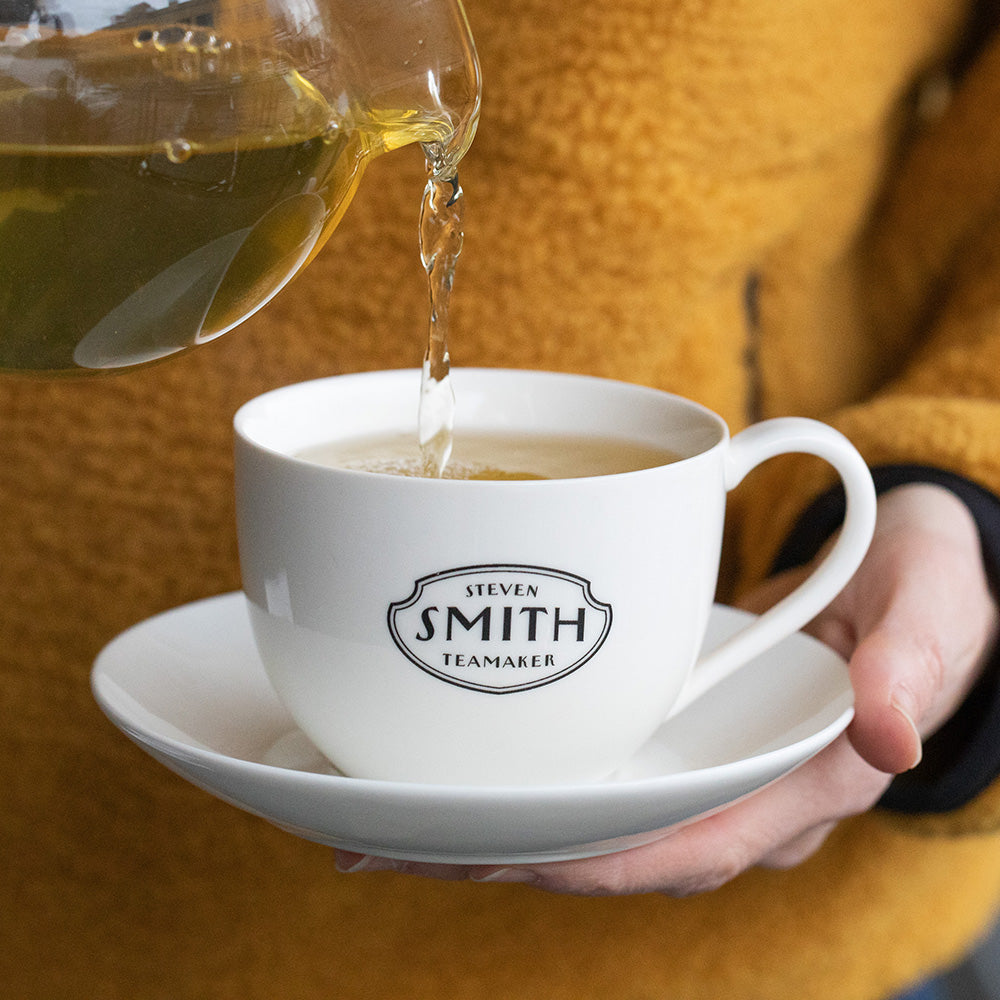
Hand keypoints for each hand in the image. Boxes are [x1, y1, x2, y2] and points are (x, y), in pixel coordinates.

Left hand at [334, 483, 998, 894]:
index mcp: (807, 781)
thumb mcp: (932, 613)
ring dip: (501, 822)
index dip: (598, 859)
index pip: (693, 843)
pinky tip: (463, 763)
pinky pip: (600, 768)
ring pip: (596, 816)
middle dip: (512, 853)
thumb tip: (892, 733)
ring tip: (393, 818)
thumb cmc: (924, 594)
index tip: (501, 853)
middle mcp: (743, 791)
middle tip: (397, 843)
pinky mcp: (679, 729)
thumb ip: (914, 664)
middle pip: (617, 845)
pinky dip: (531, 774)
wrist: (907, 578)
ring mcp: (706, 764)